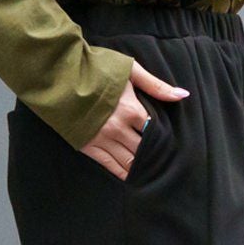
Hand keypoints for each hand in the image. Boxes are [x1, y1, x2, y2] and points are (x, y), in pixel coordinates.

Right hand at [78, 59, 189, 180]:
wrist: (60, 75)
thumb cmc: (96, 68)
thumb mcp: (130, 71)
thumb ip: (156, 86)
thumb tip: (183, 95)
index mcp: (131, 110)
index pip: (153, 131)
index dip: (162, 138)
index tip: (169, 144)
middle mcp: (118, 128)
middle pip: (143, 150)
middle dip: (153, 156)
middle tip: (162, 162)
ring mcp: (102, 139)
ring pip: (128, 162)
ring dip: (139, 167)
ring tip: (149, 171)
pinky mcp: (88, 146)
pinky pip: (109, 165)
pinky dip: (122, 173)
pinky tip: (130, 176)